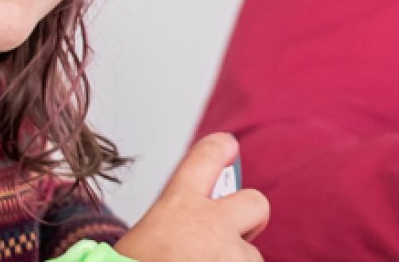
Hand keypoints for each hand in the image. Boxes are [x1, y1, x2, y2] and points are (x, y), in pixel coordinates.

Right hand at [117, 134, 268, 261]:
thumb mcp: (142, 243)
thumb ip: (176, 227)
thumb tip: (203, 226)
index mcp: (177, 206)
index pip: (207, 157)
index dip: (221, 150)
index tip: (229, 147)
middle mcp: (210, 223)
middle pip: (256, 203)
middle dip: (251, 220)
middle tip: (232, 240)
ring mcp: (231, 255)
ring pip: (251, 257)